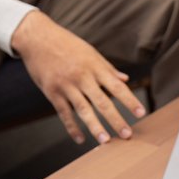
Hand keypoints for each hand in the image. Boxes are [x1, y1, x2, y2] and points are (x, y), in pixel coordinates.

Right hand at [11, 11, 145, 144]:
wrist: (37, 37)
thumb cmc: (66, 44)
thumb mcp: (90, 52)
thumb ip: (107, 68)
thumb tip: (125, 80)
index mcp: (94, 67)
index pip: (116, 87)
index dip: (129, 100)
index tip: (141, 113)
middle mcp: (82, 77)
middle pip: (102, 102)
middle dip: (116, 120)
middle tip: (127, 135)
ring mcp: (66, 85)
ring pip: (83, 110)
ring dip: (95, 127)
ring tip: (106, 141)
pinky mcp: (52, 92)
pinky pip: (64, 113)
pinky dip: (72, 127)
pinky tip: (81, 139)